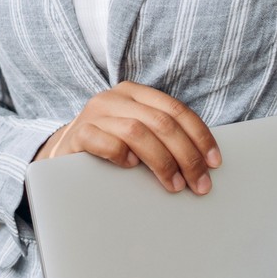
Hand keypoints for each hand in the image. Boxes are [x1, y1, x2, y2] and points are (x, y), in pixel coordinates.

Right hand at [30, 80, 220, 194]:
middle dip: (186, 155)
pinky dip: (123, 155)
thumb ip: (161, 135)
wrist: (62, 155)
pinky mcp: (78, 134)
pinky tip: (131, 168)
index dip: (199, 136)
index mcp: (134, 92)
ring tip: (174, 185)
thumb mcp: (137, 134)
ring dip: (162, 161)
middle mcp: (114, 98)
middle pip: (161, 122)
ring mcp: (94, 114)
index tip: (214, 162)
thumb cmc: (109, 147)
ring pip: (138, 131)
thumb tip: (204, 160)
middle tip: (199, 183)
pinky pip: (106, 142)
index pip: (176, 110)